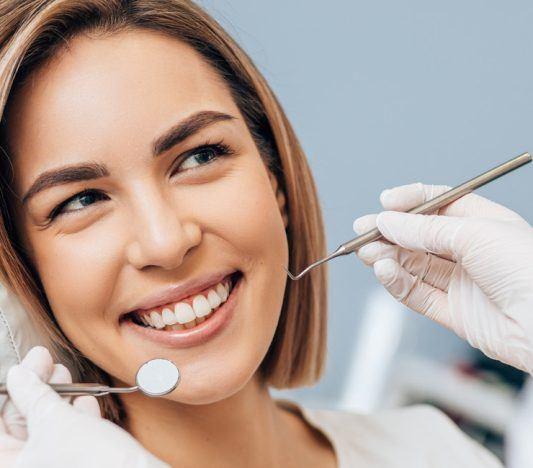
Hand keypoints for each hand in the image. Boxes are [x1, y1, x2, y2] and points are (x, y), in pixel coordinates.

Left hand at [0, 346, 168, 467]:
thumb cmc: (91, 462)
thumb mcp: (55, 420)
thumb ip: (33, 395)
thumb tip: (18, 376)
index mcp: (7, 467)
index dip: (8, 390)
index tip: (22, 368)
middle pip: (19, 425)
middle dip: (34, 389)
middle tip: (44, 361)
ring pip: (45, 430)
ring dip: (57, 398)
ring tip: (64, 373)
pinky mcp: (77, 467)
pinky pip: (66, 441)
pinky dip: (74, 418)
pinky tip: (84, 400)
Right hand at [354, 183, 532, 372]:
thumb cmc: (528, 270)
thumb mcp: (474, 234)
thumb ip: (424, 230)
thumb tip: (387, 222)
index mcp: (482, 222)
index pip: (439, 204)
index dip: (410, 201)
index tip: (385, 202)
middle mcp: (470, 251)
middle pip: (419, 236)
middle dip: (389, 232)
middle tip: (362, 230)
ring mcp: (461, 282)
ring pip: (413, 265)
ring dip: (387, 256)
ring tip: (366, 252)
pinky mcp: (453, 311)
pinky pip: (416, 294)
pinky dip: (396, 282)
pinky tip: (383, 271)